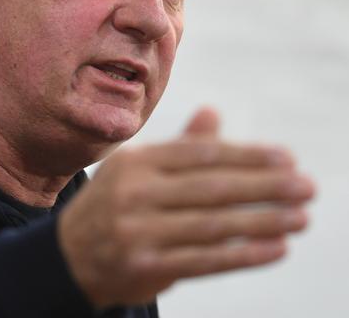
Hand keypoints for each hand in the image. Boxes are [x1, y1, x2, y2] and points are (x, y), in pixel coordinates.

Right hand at [58, 108, 314, 307]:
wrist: (69, 255)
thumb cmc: (113, 204)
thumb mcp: (135, 169)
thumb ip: (178, 146)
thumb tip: (213, 110)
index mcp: (135, 161)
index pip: (199, 154)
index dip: (246, 155)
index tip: (287, 158)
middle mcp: (133, 192)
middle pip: (211, 188)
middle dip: (265, 187)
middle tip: (308, 187)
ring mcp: (137, 231)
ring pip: (213, 225)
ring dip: (263, 221)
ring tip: (301, 218)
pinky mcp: (145, 266)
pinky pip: (205, 260)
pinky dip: (244, 255)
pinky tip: (275, 248)